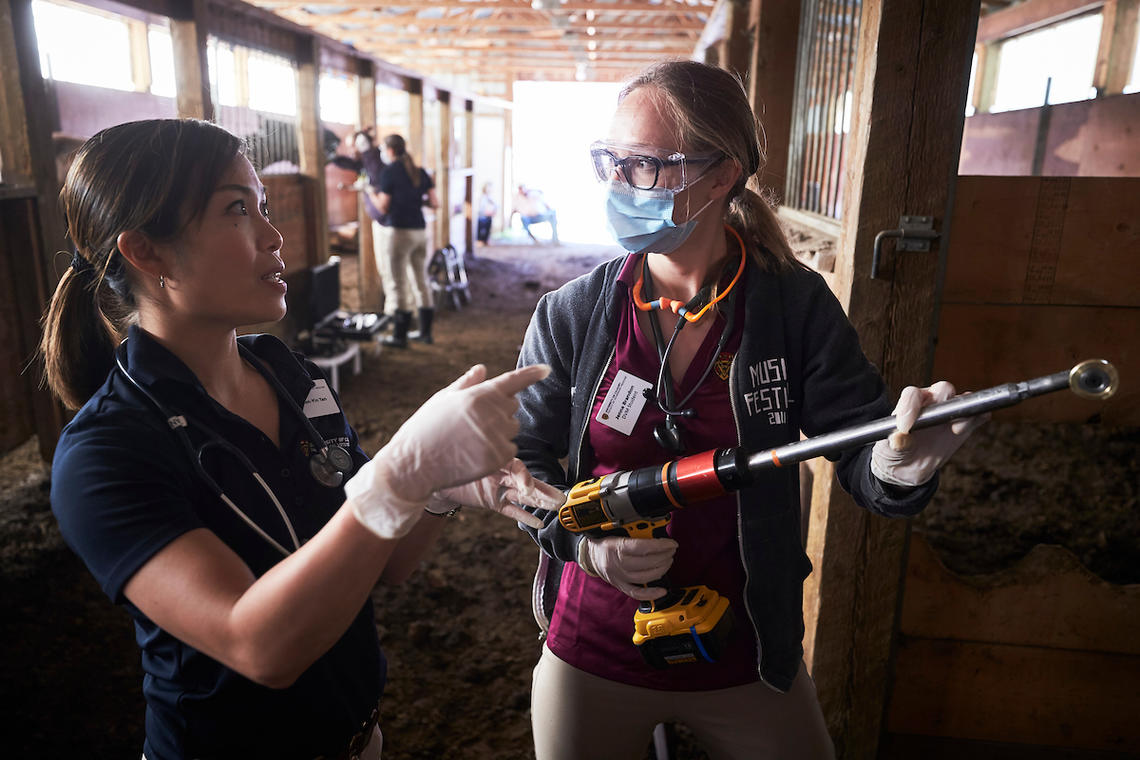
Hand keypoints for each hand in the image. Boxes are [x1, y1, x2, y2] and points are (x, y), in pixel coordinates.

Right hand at [346, 363, 550, 537]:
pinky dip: (499, 452)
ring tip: (471, 439)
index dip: (531, 374)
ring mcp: (496, 436)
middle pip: (512, 407)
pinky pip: (511, 450)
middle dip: (500, 411)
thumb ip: (467, 384)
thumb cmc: (425, 429)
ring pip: (513, 429)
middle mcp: (491, 413)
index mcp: (478, 395)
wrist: (413, 465)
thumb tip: (483, 368)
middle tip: (473, 422)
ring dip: (500, 432)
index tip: (546, 369)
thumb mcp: (442, 400)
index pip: (512, 381)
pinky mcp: (498, 457)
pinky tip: (476, 454)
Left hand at [428, 458, 562, 528]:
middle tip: (561, 499)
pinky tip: (538, 522)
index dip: (525, 477)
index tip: (527, 487)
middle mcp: (501, 475)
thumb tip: (498, 465)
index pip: (518, 467)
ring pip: (524, 497)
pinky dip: (525, 516)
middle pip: (527, 483)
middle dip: (544, 491)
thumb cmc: (448, 461)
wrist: (430, 476)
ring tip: (556, 507)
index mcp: (497, 460)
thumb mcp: (467, 459)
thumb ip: (484, 462)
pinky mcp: (493, 503)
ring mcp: (498, 490)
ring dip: (540, 502)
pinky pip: (512, 510)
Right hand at [577, 535, 678, 600]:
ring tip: (668, 561)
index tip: (671, 543)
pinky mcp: (620, 586)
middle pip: (646, 563)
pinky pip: (636, 593)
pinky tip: (662, 590)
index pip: (641, 547)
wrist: (588, 554)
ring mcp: (618, 577)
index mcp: (615, 546)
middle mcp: (616, 563)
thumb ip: (634, 530)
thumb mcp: (616, 530)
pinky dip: (651, 594)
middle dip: (664, 556)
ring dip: (661, 570)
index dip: (660, 545)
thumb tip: (655, 528)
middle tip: (671, 550)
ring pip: (644, 577)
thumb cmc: (604, 540)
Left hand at [871, 381, 988, 487]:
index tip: (906, 428)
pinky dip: (979, 417)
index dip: (910, 407)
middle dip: (944, 399)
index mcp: (909, 404)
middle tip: (940, 420)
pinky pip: (978, 415)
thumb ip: (894, 444)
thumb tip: (898, 439)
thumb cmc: (895, 452)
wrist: (909, 467)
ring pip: (962, 400)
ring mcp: (950, 413)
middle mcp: (931, 402)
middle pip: (943, 389)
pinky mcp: (965, 424)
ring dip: (964, 410)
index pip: (912, 395)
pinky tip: (972, 425)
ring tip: (956, 429)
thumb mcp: (889, 451)